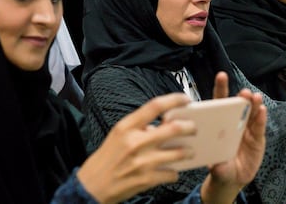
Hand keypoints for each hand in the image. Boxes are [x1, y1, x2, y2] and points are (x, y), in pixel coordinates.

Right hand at [78, 93, 194, 203]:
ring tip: (190, 151)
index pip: (155, 106)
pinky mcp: (147, 179)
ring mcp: (142, 162)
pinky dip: (174, 172)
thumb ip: (138, 128)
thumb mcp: (117, 136)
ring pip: (179, 152)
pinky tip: (172, 171)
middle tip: (194, 128)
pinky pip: (172, 173)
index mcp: (126, 127)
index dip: (174, 100)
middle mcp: (135, 142)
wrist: (91, 187)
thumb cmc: (105, 159)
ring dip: (188, 152)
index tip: (185, 99)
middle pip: (174, 128)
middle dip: (190, 127)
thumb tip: (160, 125)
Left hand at [202, 73, 266, 202]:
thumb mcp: (216, 167)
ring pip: (250, 114)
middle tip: (244, 93)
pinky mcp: (257, 139)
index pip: (219, 104)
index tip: (221, 76)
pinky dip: (260, 119)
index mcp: (219, 125)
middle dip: (241, 98)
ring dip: (253, 105)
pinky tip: (262, 111)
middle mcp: (234, 124)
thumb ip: (217, 165)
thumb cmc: (219, 167)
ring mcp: (246, 130)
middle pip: (238, 106)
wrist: (232, 179)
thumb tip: (215, 164)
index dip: (221, 89)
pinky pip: (259, 127)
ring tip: (255, 98)